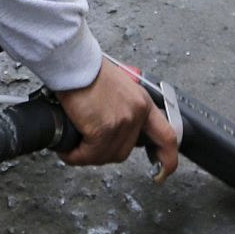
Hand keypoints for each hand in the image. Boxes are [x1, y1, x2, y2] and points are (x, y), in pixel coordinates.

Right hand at [56, 57, 180, 175]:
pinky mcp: (102, 129)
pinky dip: (74, 155)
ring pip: (105, 155)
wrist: (73, 61)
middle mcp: (137, 113)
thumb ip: (120, 106)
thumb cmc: (86, 67)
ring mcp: (122, 122)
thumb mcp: (116, 85)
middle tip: (87, 148)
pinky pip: (88, 154)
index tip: (163, 171)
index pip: (167, 136)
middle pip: (125, 151)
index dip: (166, 159)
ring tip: (72, 148)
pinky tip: (67, 149)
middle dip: (103, 153)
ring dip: (86, 156)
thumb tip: (108, 123)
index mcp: (142, 101)